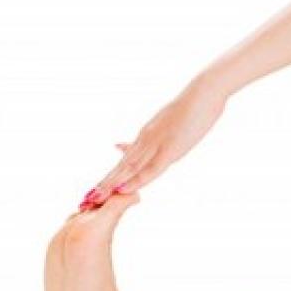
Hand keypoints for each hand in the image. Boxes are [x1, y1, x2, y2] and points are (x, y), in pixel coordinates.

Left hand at [79, 83, 227, 209]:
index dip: (110, 175)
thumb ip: (153, 135)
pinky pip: (151, 168)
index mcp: (147, 135)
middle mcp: (146, 140)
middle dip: (104, 183)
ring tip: (95, 198)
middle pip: (121, 166)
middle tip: (86, 199)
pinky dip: (136, 180)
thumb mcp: (169, 122)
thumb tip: (131, 143)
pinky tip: (123, 189)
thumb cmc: (193, 106)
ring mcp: (157, 144)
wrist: (205, 91)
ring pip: (130, 169)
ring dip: (112, 184)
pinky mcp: (170, 148)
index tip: (97, 188)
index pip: (125, 160)